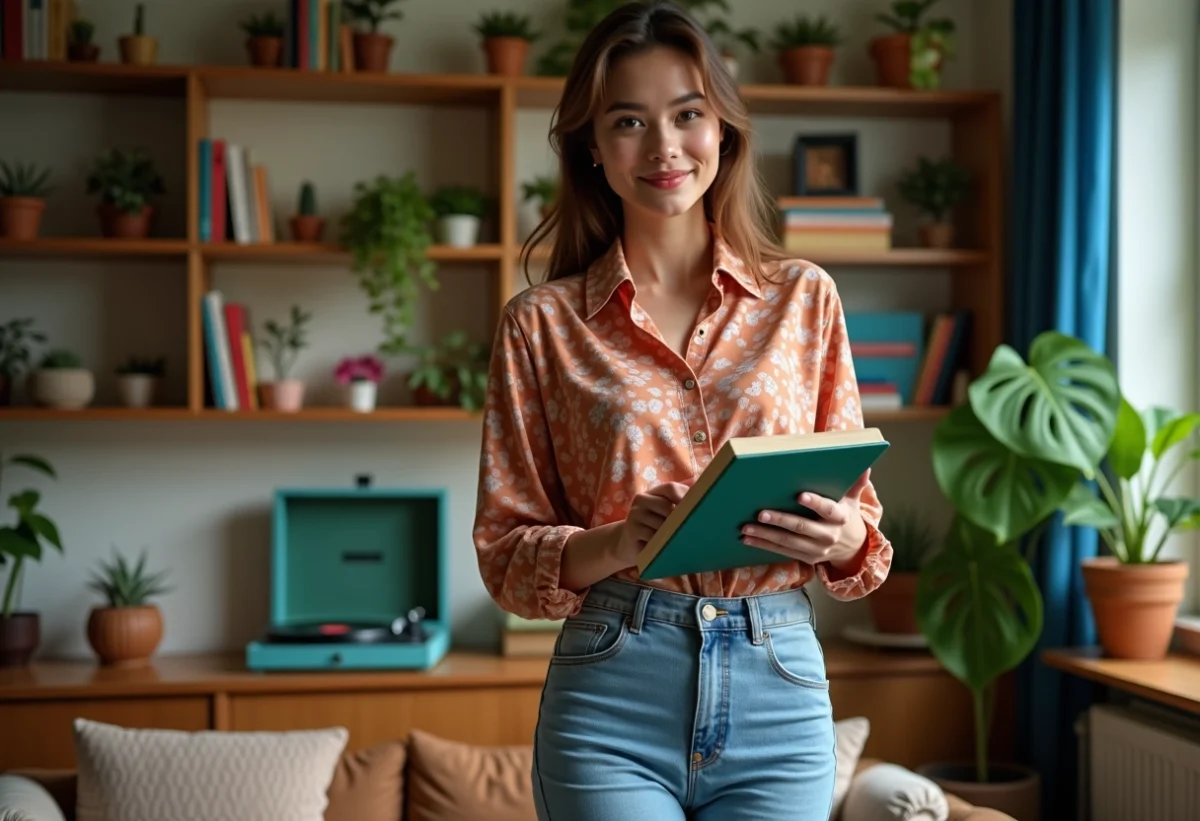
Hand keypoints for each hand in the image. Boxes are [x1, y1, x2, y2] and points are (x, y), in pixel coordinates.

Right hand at [614, 481, 690, 567]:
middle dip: (679, 519)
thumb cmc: (654, 526)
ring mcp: (635, 515)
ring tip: (677, 541)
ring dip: (670, 534)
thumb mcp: (665, 512)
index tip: (698, 510)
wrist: (628, 543)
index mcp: (653, 492)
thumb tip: (702, 491)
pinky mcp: (631, 531)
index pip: (671, 488)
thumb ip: (681, 501)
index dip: (685, 497)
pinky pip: (652, 537)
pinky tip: (663, 547)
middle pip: (666, 506)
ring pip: (660, 524)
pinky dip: (660, 543)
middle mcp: (641, 499)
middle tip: (690, 530)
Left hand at [740, 470, 871, 570]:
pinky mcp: (806, 559)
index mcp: (840, 518)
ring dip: (765, 535)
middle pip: (802, 527)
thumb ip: (855, 484)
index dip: (815, 503)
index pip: (828, 510)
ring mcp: (816, 550)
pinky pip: (782, 552)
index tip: (799, 495)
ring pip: (788, 542)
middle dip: (780, 520)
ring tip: (746, 527)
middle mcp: (828, 535)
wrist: (852, 549)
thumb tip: (866, 466)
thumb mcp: (853, 500)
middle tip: (761, 513)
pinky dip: (764, 545)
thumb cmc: (847, 516)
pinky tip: (748, 539)